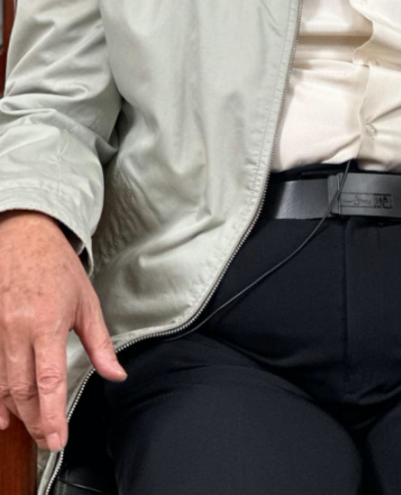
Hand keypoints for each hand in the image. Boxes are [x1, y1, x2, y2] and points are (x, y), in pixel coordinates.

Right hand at [0, 210, 127, 453]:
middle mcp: (17, 329)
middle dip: (35, 420)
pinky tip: (3, 411)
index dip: (52, 414)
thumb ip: (100, 343)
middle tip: (49, 439)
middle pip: (22, 389)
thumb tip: (116, 374)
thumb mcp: (87, 302)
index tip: (58, 438)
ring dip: (15, 411)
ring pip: (2, 383)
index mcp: (47, 323)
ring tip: (29, 428)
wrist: (25, 236)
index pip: (49, 380)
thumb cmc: (57, 266)